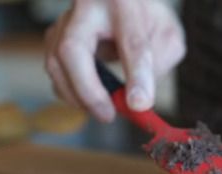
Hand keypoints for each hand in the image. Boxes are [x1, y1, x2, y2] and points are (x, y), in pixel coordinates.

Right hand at [44, 0, 184, 121]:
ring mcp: (65, 19)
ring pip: (56, 61)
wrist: (122, 4)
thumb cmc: (146, 21)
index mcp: (124, 2)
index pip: (131, 42)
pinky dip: (70, 91)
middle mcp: (88, 5)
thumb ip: (160, 61)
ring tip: (103, 111)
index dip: (136, 76)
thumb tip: (137, 97)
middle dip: (88, 90)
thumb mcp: (167, 36)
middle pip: (73, 49)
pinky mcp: (54, 36)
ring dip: (77, 95)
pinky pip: (54, 70)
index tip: (139, 104)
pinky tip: (90, 100)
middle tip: (108, 115)